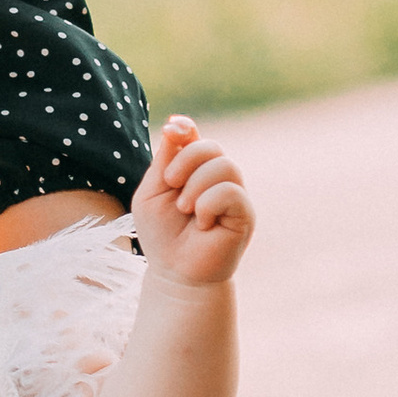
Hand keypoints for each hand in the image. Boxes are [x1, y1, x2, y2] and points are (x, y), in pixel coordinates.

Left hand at [129, 114, 252, 290]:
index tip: (173, 130)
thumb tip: (176, 123)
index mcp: (193, 170)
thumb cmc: (161, 235)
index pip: (194, 137)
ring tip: (186, 210)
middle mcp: (216, 178)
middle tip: (171, 186)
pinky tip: (203, 224)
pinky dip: (209, 204)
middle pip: (210, 146)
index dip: (185, 128)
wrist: (176, 273)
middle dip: (185, 161)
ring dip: (196, 187)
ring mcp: (233, 194)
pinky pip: (230, 191)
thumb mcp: (152, 193)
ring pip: (224, 165)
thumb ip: (164, 160)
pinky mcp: (245, 213)